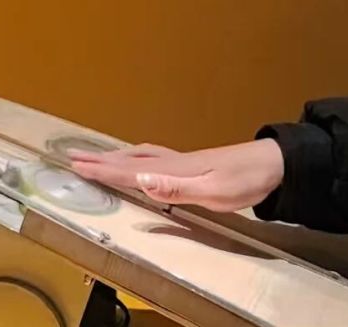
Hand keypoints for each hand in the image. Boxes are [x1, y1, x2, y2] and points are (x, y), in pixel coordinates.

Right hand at [67, 139, 283, 211]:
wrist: (274, 165)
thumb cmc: (245, 181)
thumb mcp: (212, 190)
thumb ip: (175, 187)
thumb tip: (140, 180)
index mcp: (174, 170)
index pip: (130, 171)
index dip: (102, 170)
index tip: (75, 166)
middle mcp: (174, 162)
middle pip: (130, 160)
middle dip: (101, 160)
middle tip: (73, 157)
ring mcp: (184, 162)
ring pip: (141, 156)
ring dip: (117, 157)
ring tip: (97, 158)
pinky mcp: (194, 164)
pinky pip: (155, 158)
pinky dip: (137, 159)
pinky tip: (141, 163)